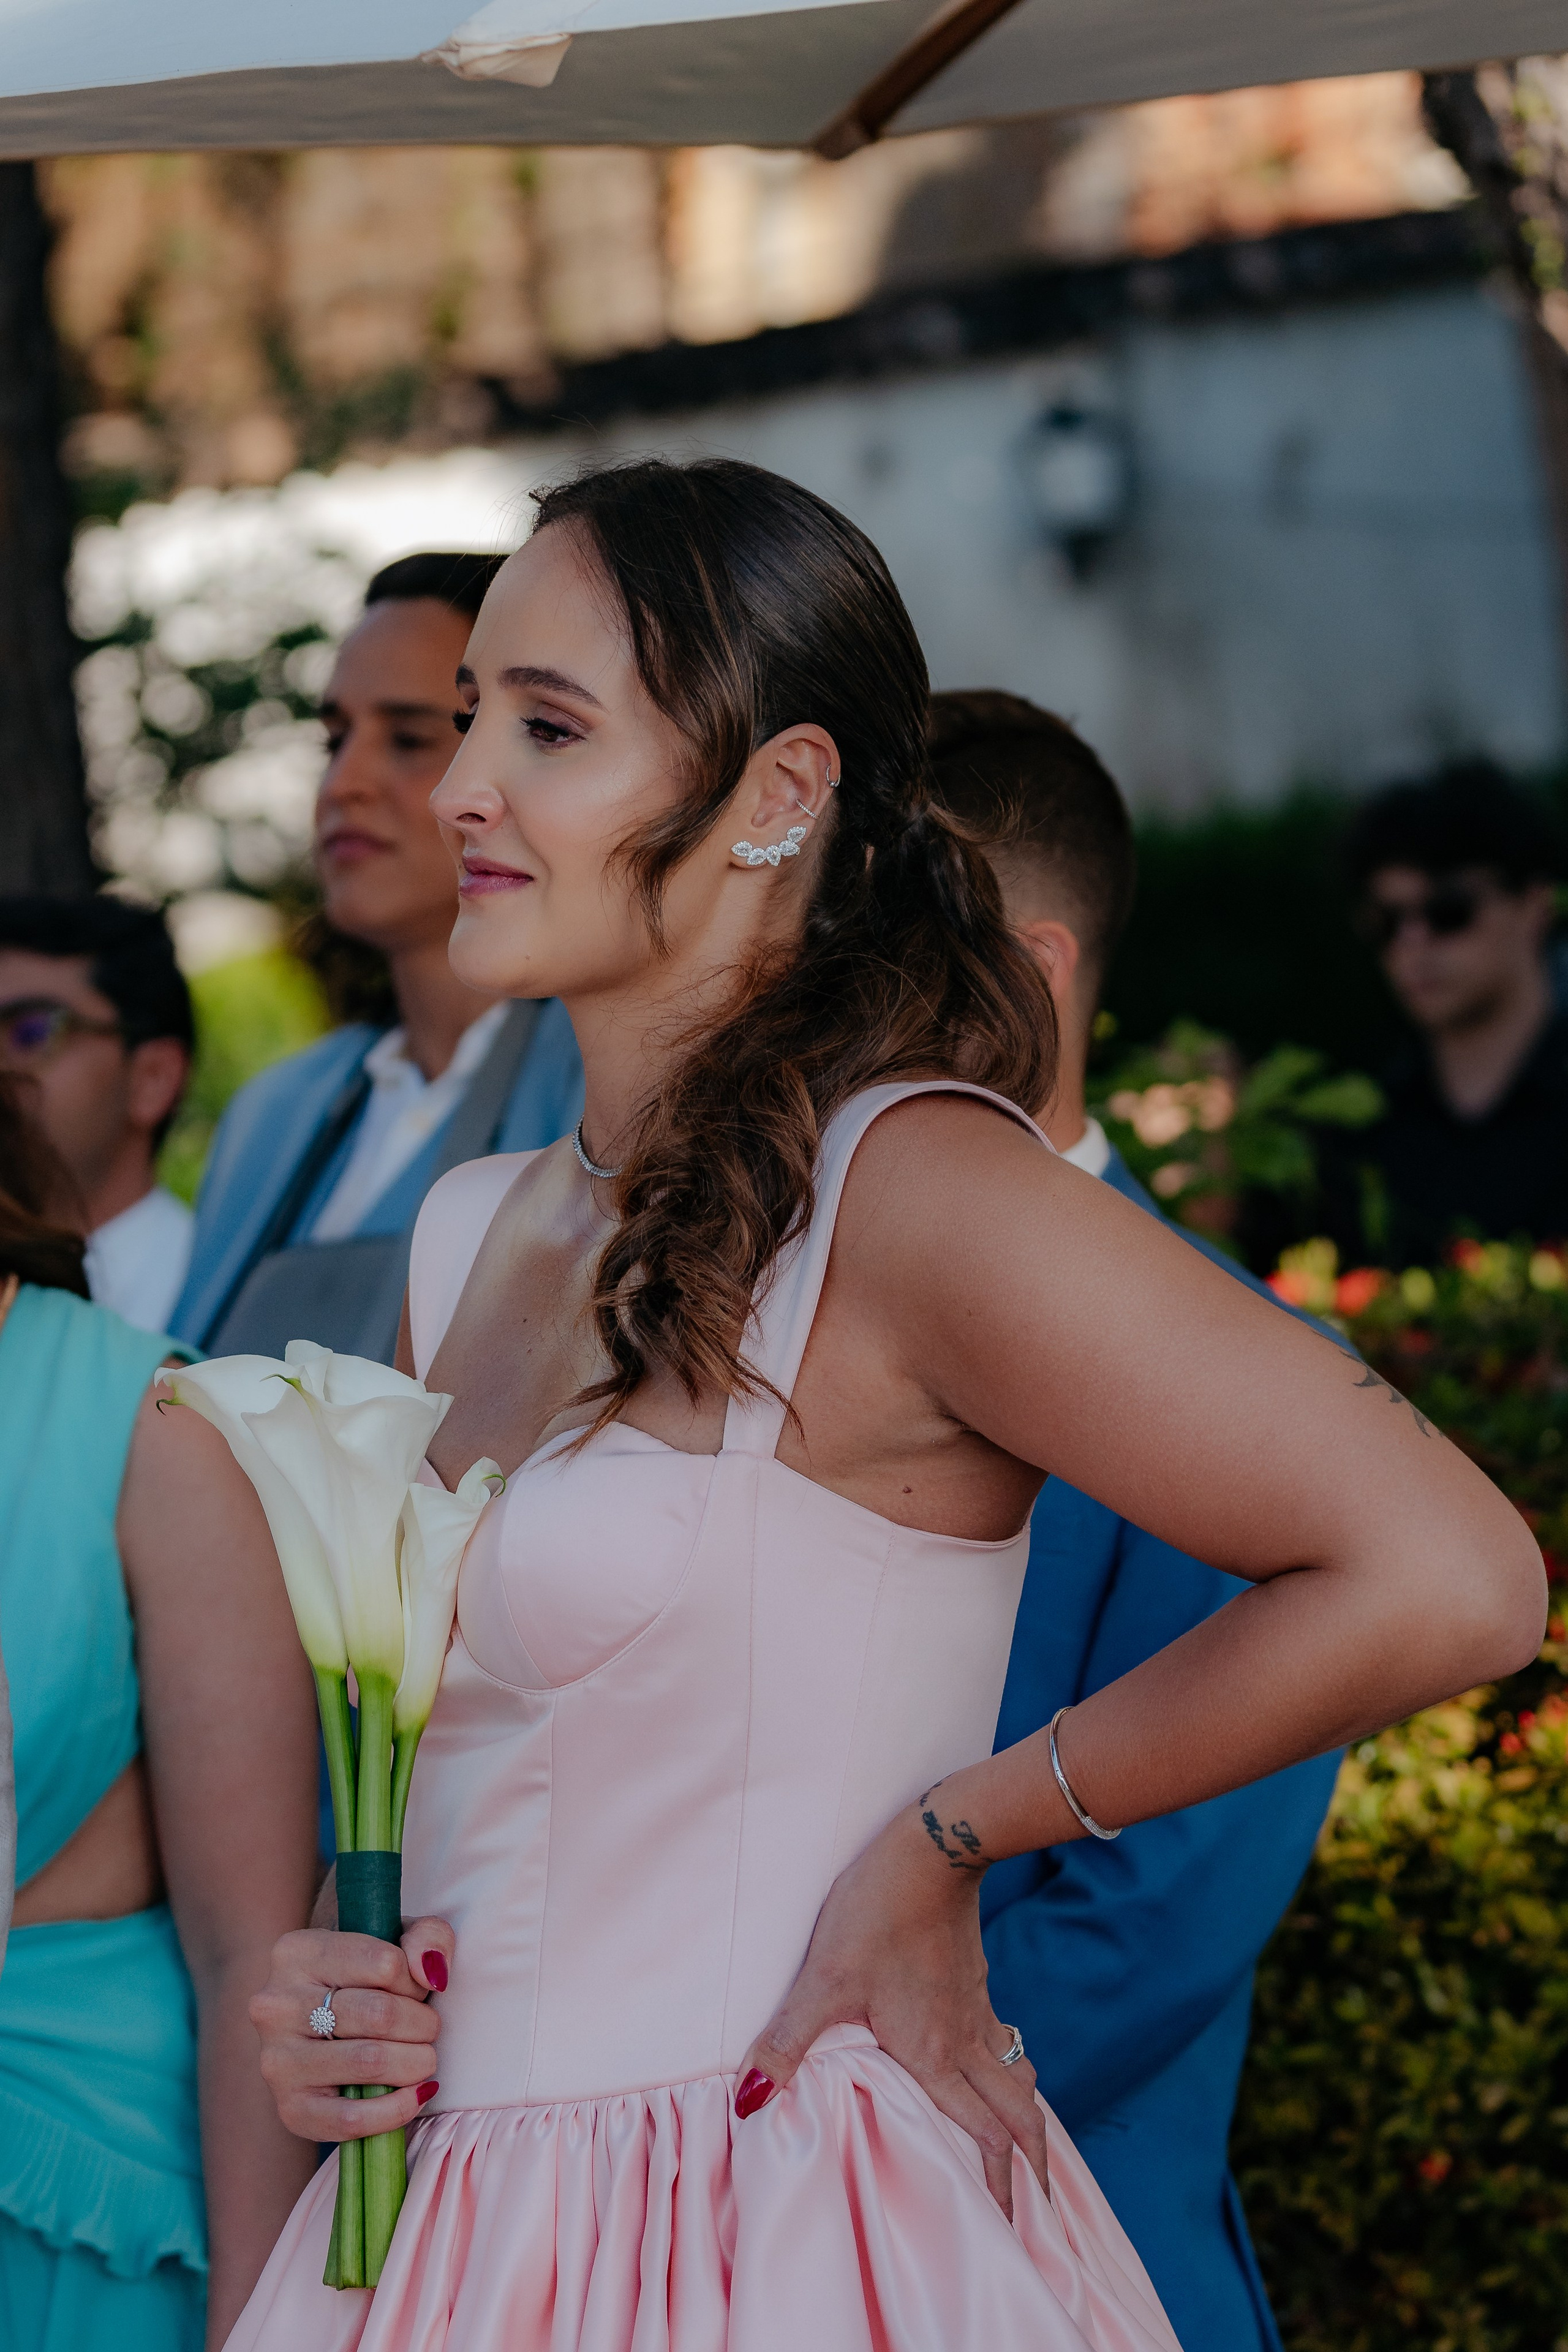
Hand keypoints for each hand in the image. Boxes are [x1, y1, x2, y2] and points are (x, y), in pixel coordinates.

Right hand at [249, 1916, 455, 2141]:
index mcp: (297, 1951)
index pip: (385, 1964)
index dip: (416, 1982)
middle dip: (423, 2025)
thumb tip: (431, 1974)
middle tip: (428, 2029)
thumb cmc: (366, 1977)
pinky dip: (397, 2110)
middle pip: (380, 2015)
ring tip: (422, 2058)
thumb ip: (427, 1938)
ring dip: (416, 2063)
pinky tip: (415, 2095)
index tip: (417, 1989)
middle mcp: (276, 2004)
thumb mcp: (397, 1938)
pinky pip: (352, 2119)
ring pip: (370, 2061)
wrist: (320, 2026)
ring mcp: (278, 2060)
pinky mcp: (290, 2109)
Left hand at [733, 1805, 1045, 2218]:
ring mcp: (978, 2010)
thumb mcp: (823, 1979)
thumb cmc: (877, 1911)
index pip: (980, 2138)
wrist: (935, 1847)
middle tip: (1040, 2213)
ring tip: (1029, 2154)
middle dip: (1031, 2169)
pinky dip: (1013, 2075)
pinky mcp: (976, 1982)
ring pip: (1020, 2081)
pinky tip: (998, 2068)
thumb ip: (787, 2043)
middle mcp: (967, 2042)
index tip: (1011, 2230)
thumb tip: (749, 2103)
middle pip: (1018, 2119)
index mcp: (936, 2056)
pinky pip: (1007, 2046)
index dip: (998, 2187)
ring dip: (1027, 2122)